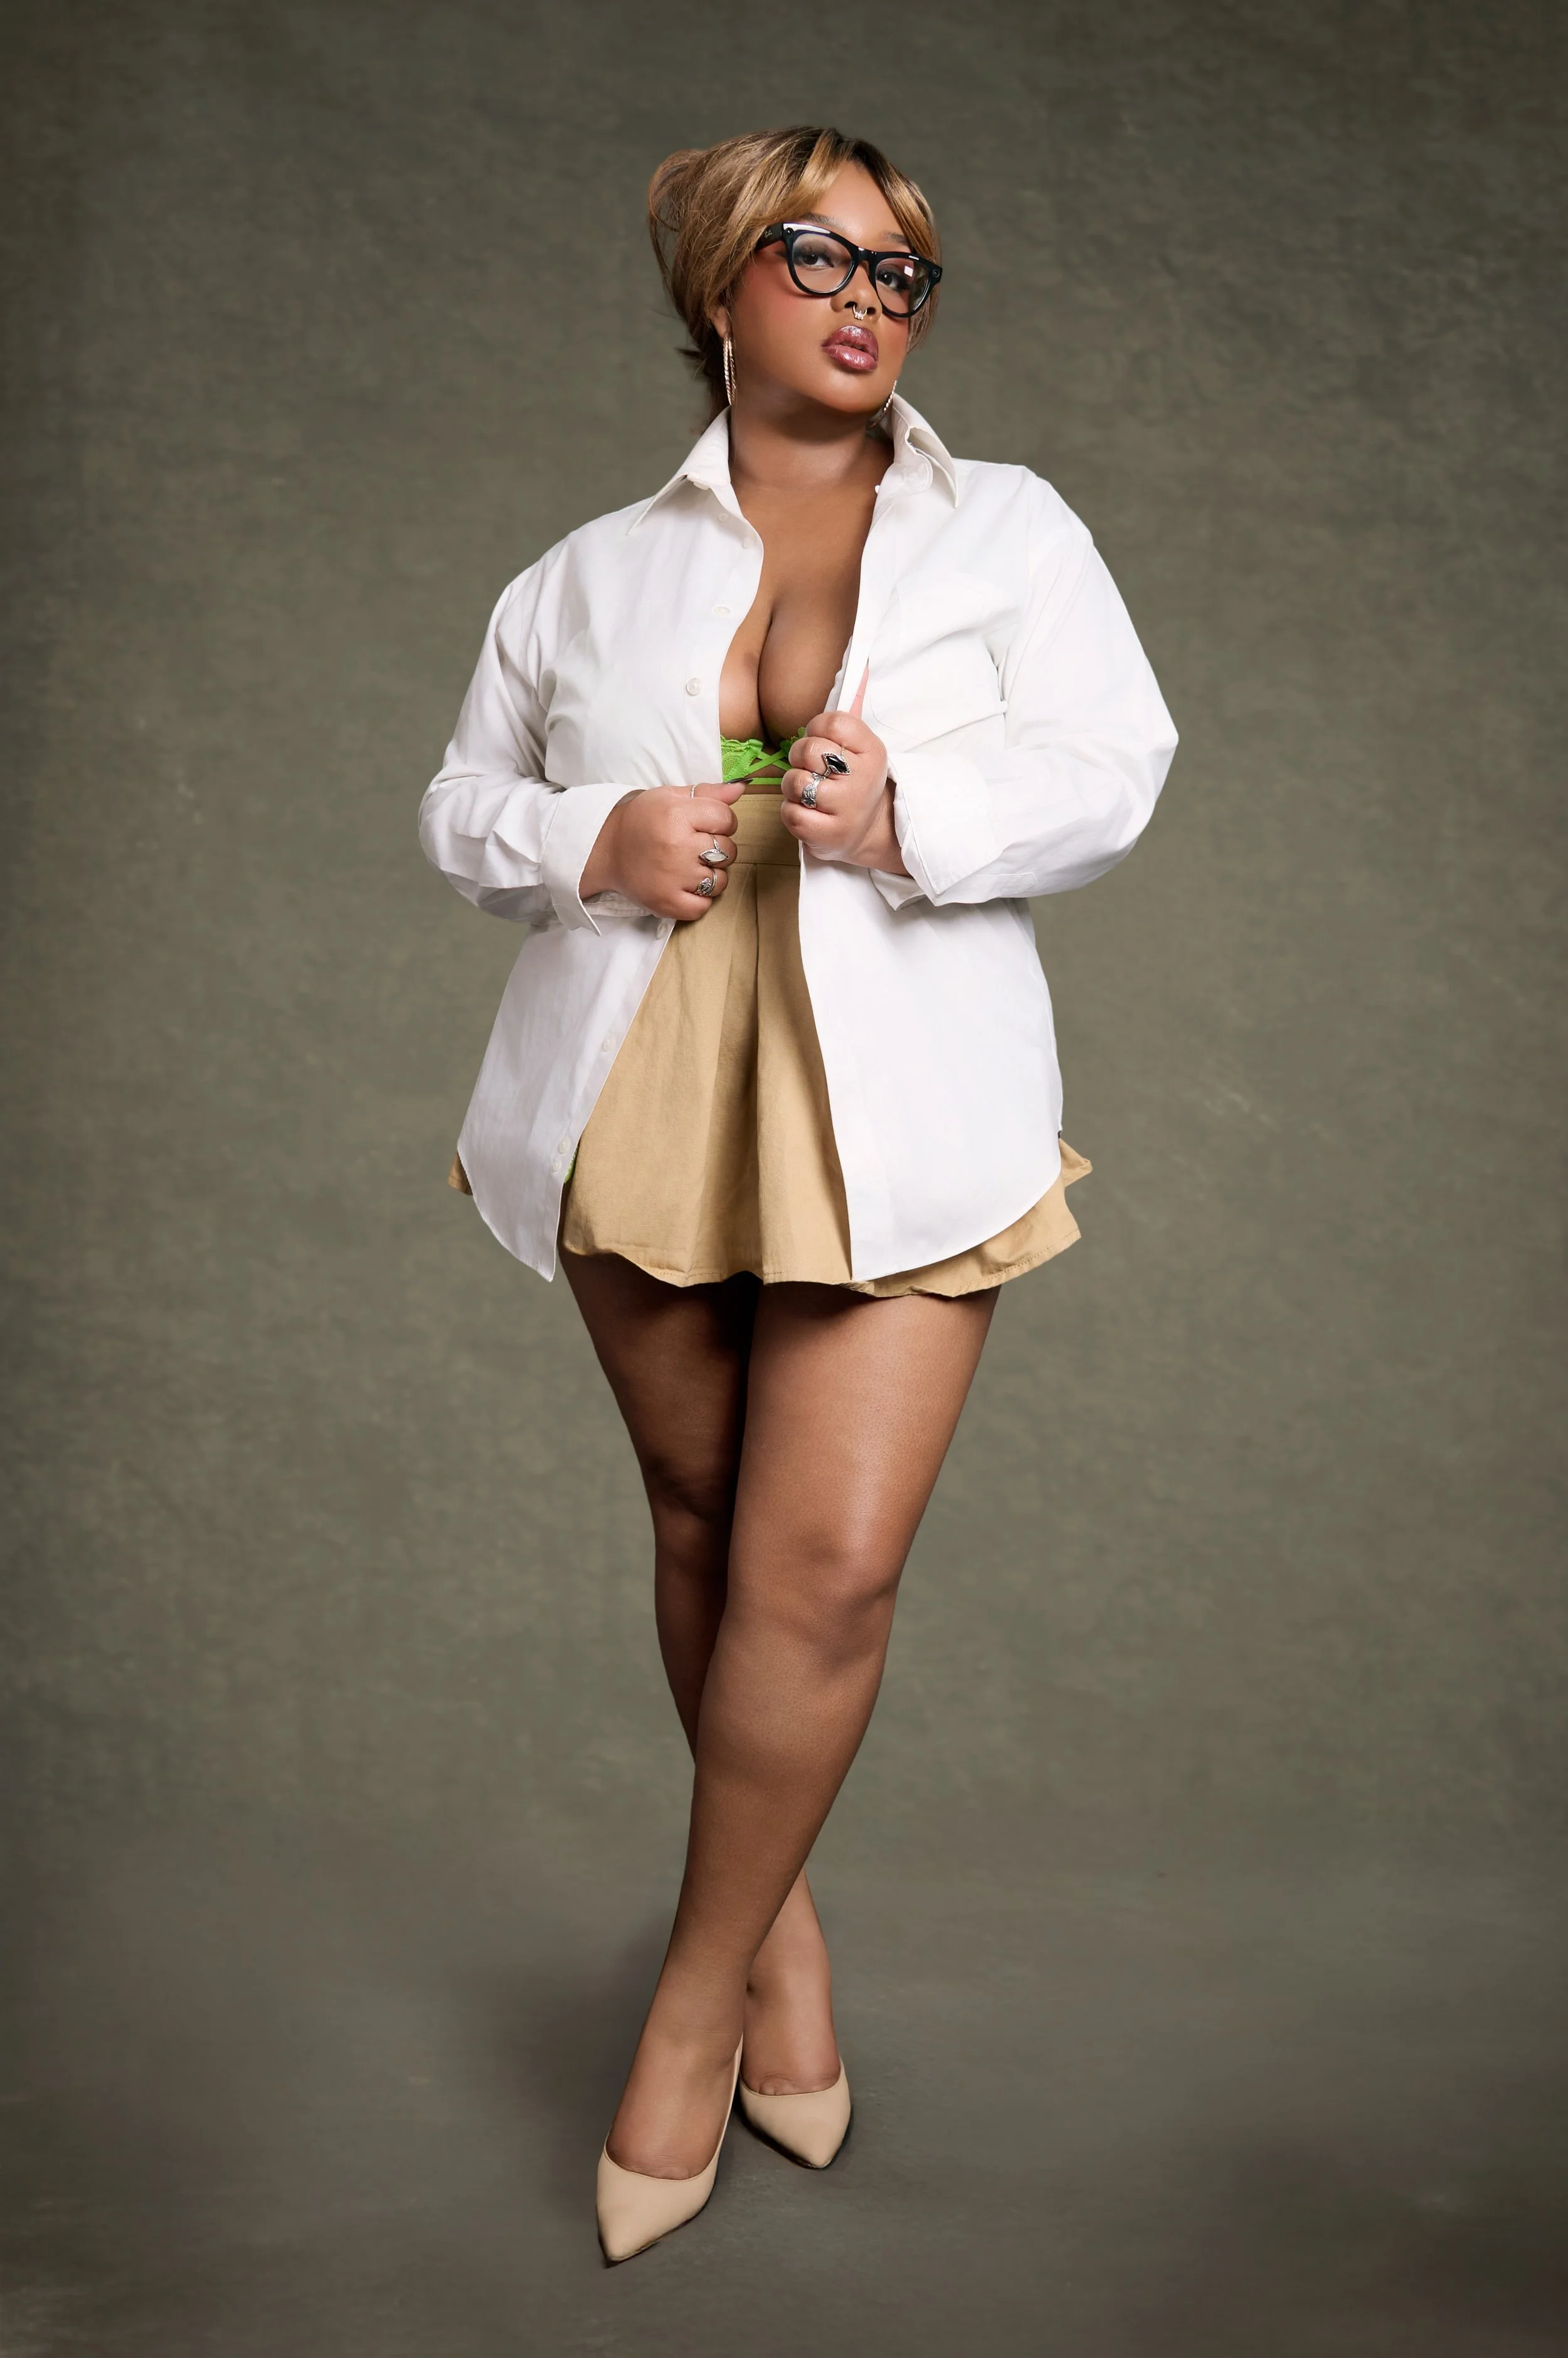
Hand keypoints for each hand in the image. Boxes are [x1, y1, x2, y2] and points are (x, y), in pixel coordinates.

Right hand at [580, 781, 744, 919]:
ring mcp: (673, 878)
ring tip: (691, 867)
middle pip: (728, 850)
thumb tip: (742, 787)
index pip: (727, 819)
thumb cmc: (641, 820)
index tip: (706, 825)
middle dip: (718, 848)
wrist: (606, 849)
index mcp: (677, 815)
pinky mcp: (667, 903)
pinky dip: (700, 899)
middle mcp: (677, 846)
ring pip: (720, 880)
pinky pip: (704, 907)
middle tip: (695, 847)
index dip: (722, 822)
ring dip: (712, 875)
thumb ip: (708, 792)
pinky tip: (686, 886)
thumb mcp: (669, 796)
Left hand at [782, 668, 906, 874]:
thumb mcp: (861, 744)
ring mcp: (848, 809)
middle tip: (811, 769)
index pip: (834, 721)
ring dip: (793, 788)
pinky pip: (791, 814)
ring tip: (809, 794)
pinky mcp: (830, 835)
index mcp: (873, 751)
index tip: (822, 743)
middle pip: (809, 750)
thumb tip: (861, 663)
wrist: (869, 831)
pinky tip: (808, 814)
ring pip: (795, 782)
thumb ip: (853, 707)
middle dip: (799, 758)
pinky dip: (791, 813)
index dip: (817, 729)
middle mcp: (863, 779)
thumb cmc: (855, 781)